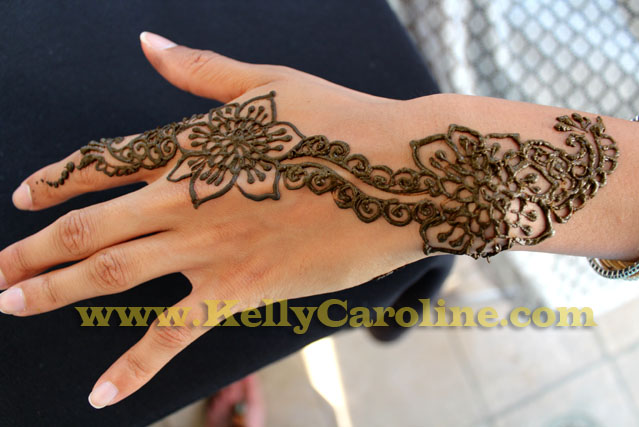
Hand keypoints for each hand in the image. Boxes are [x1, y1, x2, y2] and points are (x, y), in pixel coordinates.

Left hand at [0, 32, 426, 407]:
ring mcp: (208, 246)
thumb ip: (201, 71)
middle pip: (86, 226)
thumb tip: (147, 41)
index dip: (55, 180)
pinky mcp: (240, 289)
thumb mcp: (268, 83)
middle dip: (29, 249)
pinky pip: (172, 334)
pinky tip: (98, 394)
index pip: (101, 162)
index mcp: (192, 143)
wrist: (398, 172)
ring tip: (8, 305)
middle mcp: (185, 195)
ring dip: (50, 291)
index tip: (21, 196)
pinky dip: (133, 365)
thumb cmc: (340, 120)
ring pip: (109, 274)